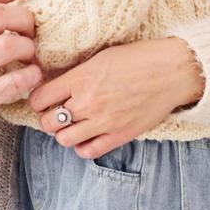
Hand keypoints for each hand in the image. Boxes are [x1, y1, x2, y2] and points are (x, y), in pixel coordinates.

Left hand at [27, 37, 204, 159]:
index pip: (39, 98)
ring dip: (62, 133)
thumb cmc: (138, 58)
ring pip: (64, 139)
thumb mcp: (99, 57)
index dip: (37, 100)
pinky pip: (88, 151)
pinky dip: (81, 147)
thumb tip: (55, 86)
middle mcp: (88, 102)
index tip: (42, 99)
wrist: (172, 71)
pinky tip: (85, 137)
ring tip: (70, 125)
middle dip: (46, 118)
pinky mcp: (120, 135)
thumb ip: (76, 74)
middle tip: (54, 113)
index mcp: (80, 78)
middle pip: (47, 122)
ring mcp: (104, 121)